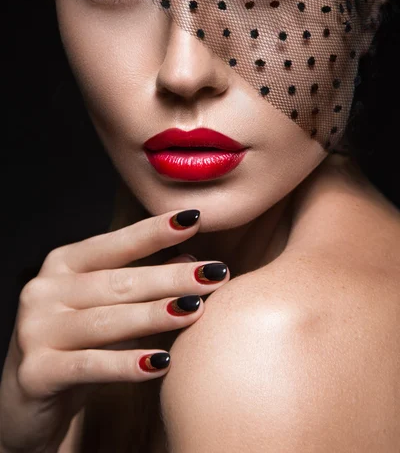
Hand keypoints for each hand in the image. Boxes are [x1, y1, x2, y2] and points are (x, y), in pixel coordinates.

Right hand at [0, 209, 229, 451]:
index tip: (193, 218)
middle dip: (170, 277)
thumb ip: (141, 282)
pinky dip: (127, 364)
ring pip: (107, 320)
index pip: (115, 244)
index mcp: (62, 265)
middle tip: (214, 273)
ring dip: (154, 315)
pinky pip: (90, 365)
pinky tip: (162, 362)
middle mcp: (44, 290)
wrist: (26, 399)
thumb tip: (190, 259)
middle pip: (117, 282)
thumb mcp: (106, 307)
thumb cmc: (74, 343)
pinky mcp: (36, 372)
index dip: (154, 231)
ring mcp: (36, 330)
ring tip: (195, 309)